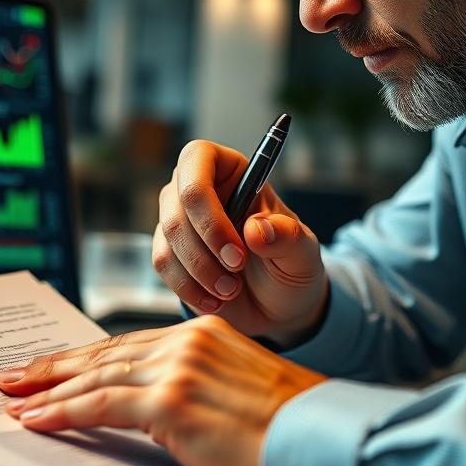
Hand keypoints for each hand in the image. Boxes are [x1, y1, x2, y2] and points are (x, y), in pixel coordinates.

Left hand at [0, 316, 326, 465]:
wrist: (321, 439)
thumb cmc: (286, 428)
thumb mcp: (235, 391)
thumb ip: (193, 386)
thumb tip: (149, 406)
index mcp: (204, 334)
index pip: (129, 344)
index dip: (86, 357)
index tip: (54, 366)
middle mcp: (188, 341)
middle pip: (105, 354)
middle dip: (54, 367)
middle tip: (15, 376)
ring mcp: (179, 368)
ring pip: (96, 377)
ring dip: (47, 390)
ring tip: (14, 399)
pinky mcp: (172, 401)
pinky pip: (100, 405)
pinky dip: (62, 412)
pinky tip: (35, 418)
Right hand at [154, 140, 328, 346]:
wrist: (277, 306)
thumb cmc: (289, 264)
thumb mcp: (302, 252)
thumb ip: (286, 236)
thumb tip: (256, 229)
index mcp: (231, 169)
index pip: (197, 159)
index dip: (209, 207)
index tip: (237, 250)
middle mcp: (198, 187)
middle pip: (178, 205)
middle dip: (206, 250)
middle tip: (235, 278)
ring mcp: (178, 218)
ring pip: (168, 237)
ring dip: (199, 272)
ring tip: (231, 290)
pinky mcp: (169, 250)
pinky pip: (162, 264)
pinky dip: (188, 287)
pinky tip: (215, 300)